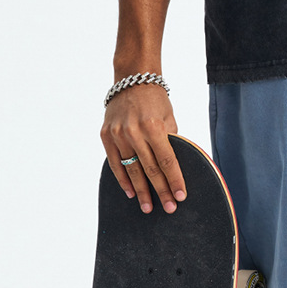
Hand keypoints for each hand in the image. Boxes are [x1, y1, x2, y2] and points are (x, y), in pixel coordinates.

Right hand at [101, 82, 186, 213]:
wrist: (132, 79)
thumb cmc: (155, 99)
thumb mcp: (169, 117)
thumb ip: (172, 141)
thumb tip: (173, 166)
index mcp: (153, 126)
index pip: (167, 161)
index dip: (174, 180)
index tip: (180, 196)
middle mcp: (134, 132)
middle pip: (150, 169)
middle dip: (161, 191)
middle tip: (169, 208)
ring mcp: (118, 135)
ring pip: (132, 170)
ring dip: (141, 191)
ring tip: (149, 208)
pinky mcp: (106, 136)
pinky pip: (115, 163)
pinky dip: (123, 179)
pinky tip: (131, 192)